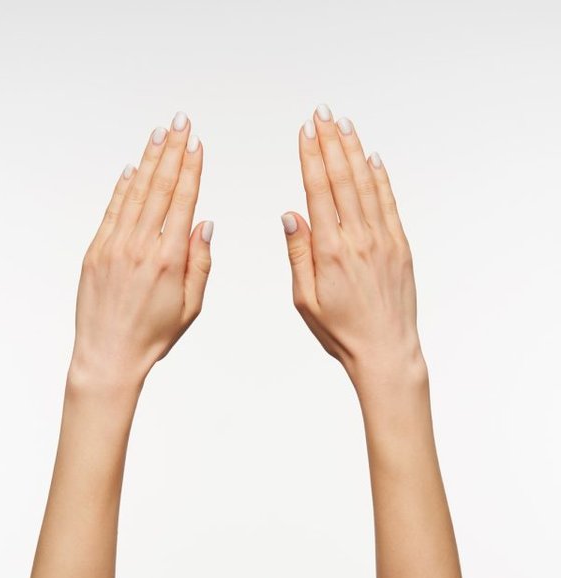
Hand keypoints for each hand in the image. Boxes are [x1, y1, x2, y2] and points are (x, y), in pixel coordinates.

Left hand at [70, 111, 213, 390]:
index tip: (196, 144)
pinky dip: (122, 187)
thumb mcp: (190, 307)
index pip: (182, 202)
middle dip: (172, 152)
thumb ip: (200, 263)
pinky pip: (112, 210)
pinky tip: (132, 168)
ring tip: (159, 134)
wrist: (108, 355)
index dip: (191, 169)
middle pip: (159, 188)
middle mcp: (140, 247)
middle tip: (180, 123)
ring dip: (148, 161)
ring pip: (135, 193)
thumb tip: (203, 224)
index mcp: (168, 261)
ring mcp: (114, 246)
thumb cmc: (152, 336)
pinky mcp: (95, 252)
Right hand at [282, 105, 425, 394]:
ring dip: (354, 152)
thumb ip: (299, 255)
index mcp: (330, 252)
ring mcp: (383, 240)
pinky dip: (380, 179)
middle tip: (322, 113)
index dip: (311, 157)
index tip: (305, 131)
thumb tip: (291, 215)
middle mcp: (358, 239)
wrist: (386, 351)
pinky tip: (372, 159)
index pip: (318, 192)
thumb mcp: (306, 300)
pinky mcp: (400, 247)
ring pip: (367, 185)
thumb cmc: (342, 331)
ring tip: (344, 125)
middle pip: (343, 179)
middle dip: (330, 142)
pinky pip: (389, 204)